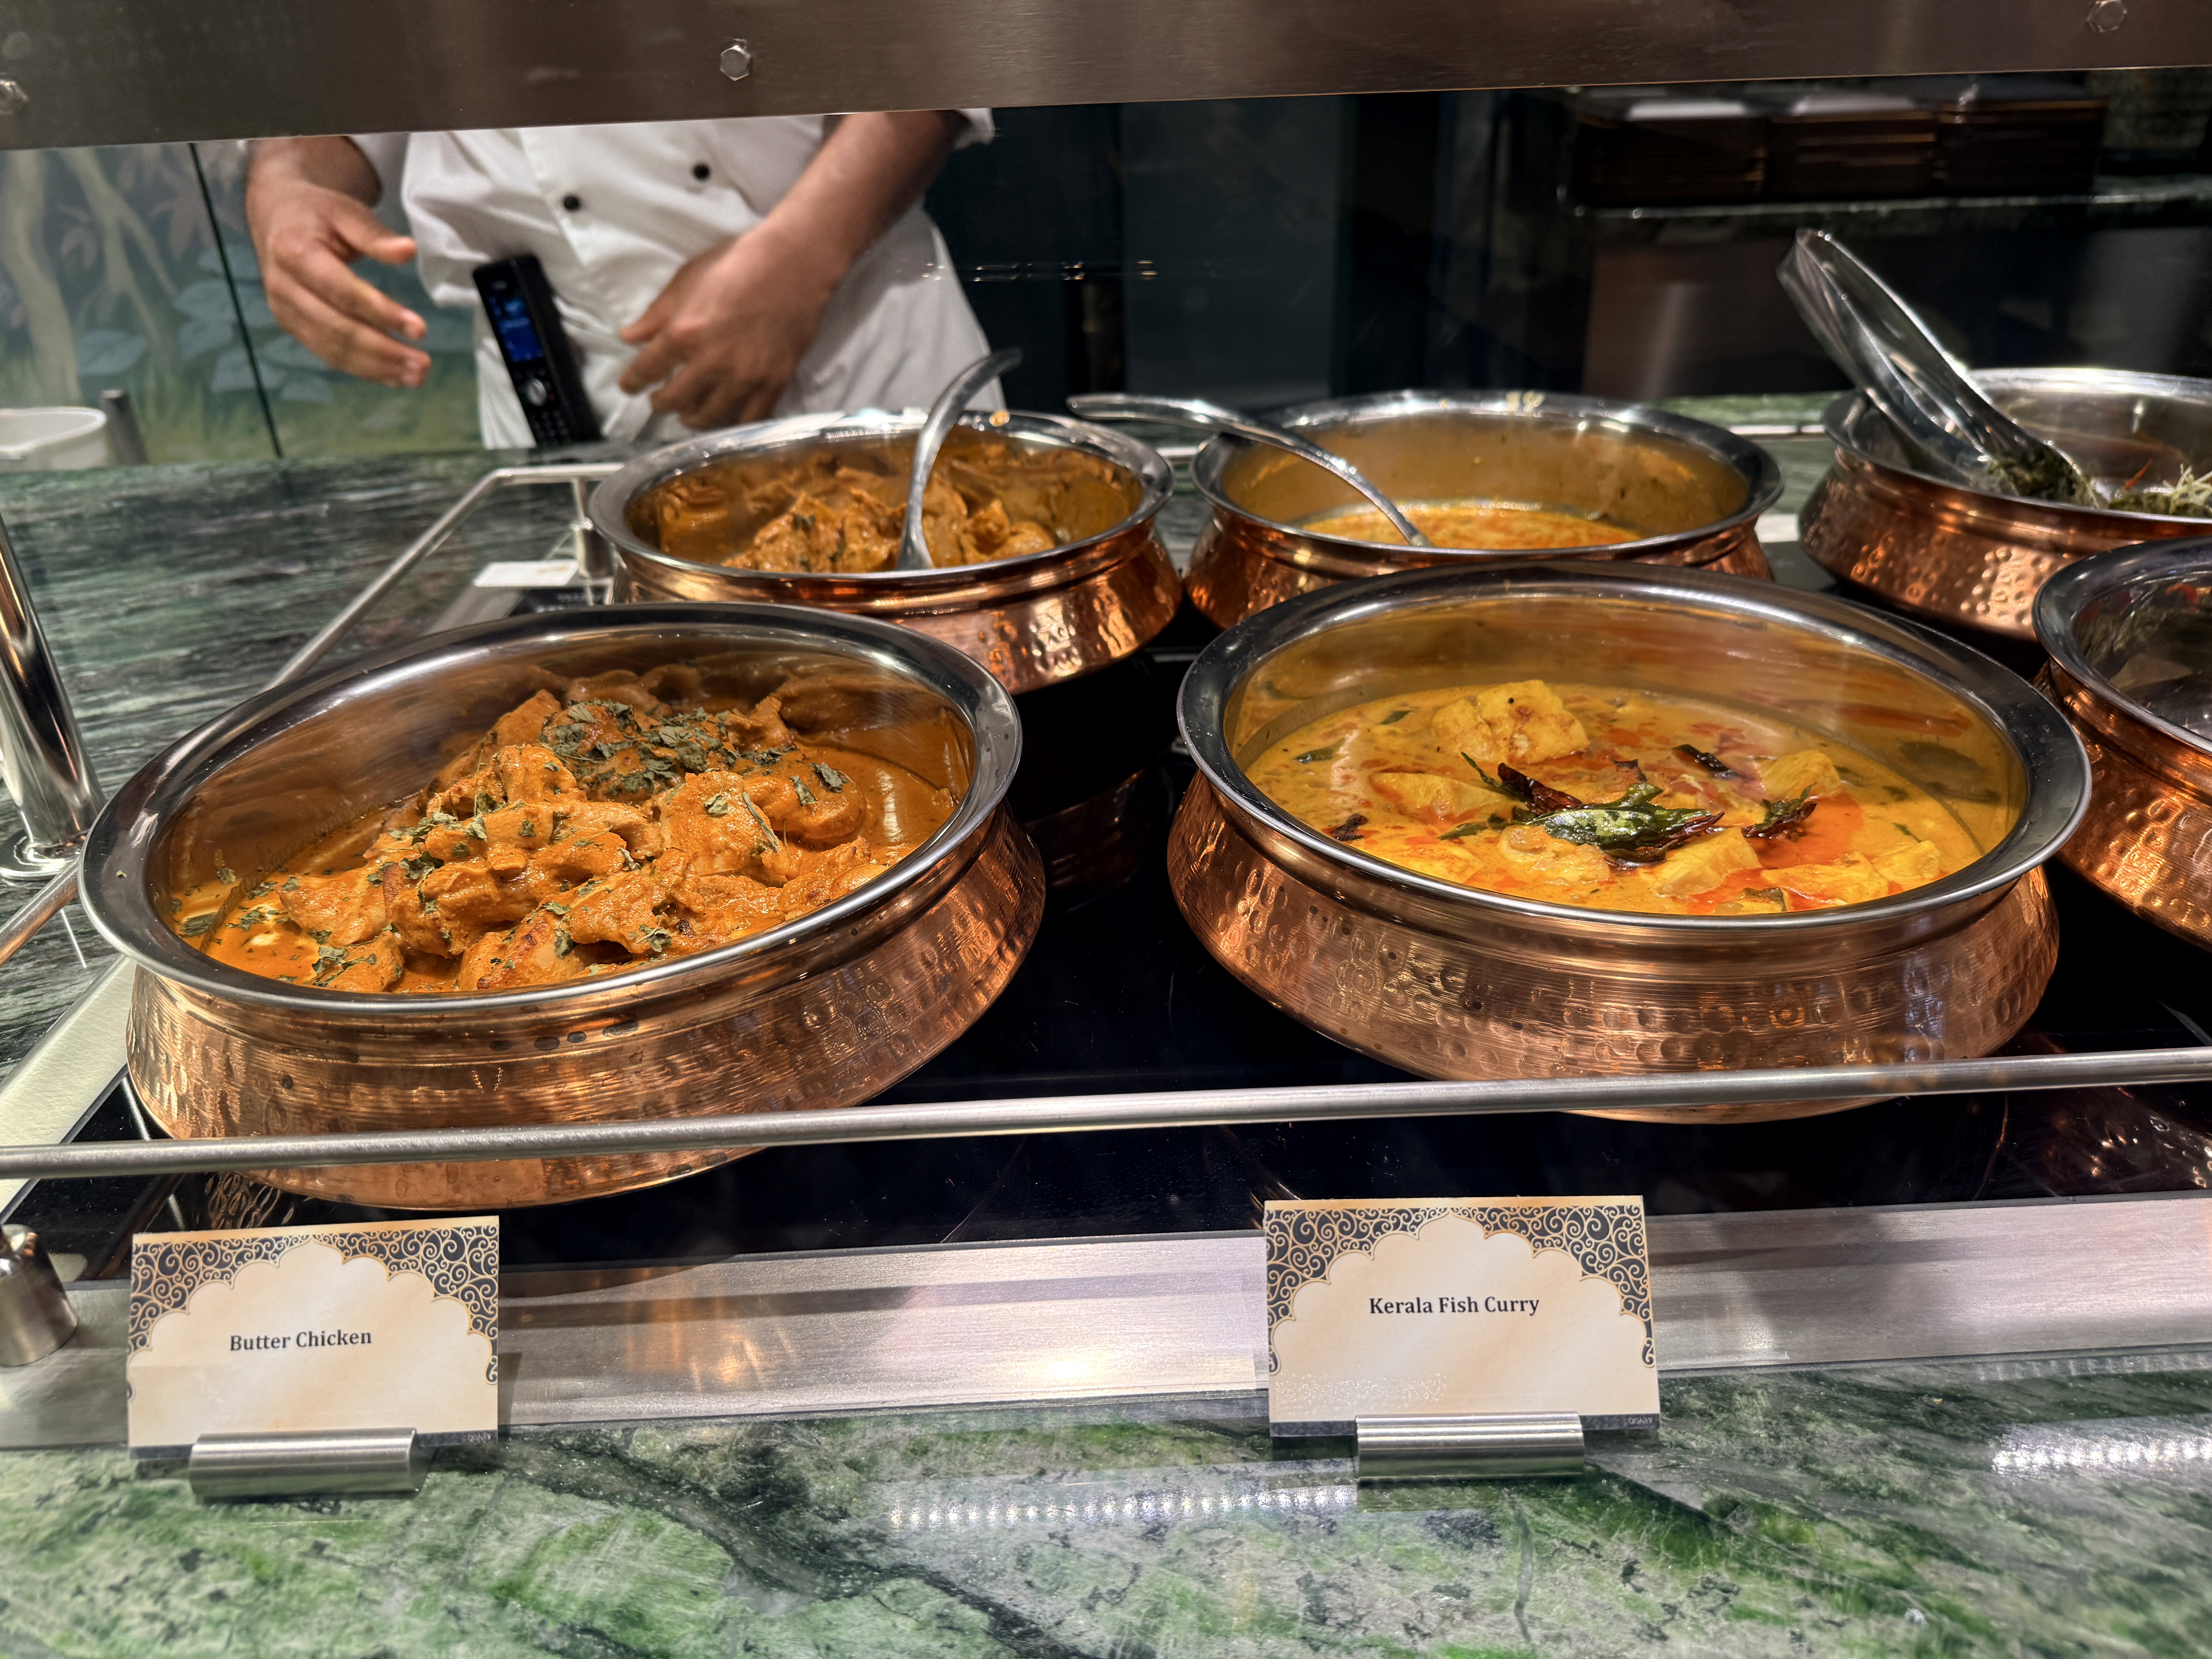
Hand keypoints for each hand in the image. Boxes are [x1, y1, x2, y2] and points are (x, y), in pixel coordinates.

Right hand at [245, 140, 428, 388]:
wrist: (277, 218)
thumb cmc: (317, 213)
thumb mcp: (345, 211)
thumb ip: (375, 235)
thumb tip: (408, 250)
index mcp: (295, 253)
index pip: (343, 292)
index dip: (381, 313)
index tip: (420, 329)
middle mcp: (284, 287)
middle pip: (338, 329)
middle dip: (384, 351)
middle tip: (424, 365)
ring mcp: (285, 311)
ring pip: (333, 349)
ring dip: (377, 368)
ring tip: (416, 377)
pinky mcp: (292, 326)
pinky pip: (328, 354)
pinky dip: (362, 369)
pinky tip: (392, 377)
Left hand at [617, 226, 835, 428]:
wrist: (793, 265)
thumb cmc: (736, 263)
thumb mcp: (686, 280)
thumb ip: (656, 314)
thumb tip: (629, 337)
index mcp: (684, 333)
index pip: (646, 370)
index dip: (632, 383)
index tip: (629, 387)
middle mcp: (711, 362)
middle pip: (675, 400)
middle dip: (662, 403)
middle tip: (661, 401)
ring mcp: (744, 377)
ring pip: (710, 416)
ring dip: (693, 417)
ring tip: (690, 412)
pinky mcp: (773, 383)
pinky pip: (749, 418)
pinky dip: (733, 423)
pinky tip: (725, 418)